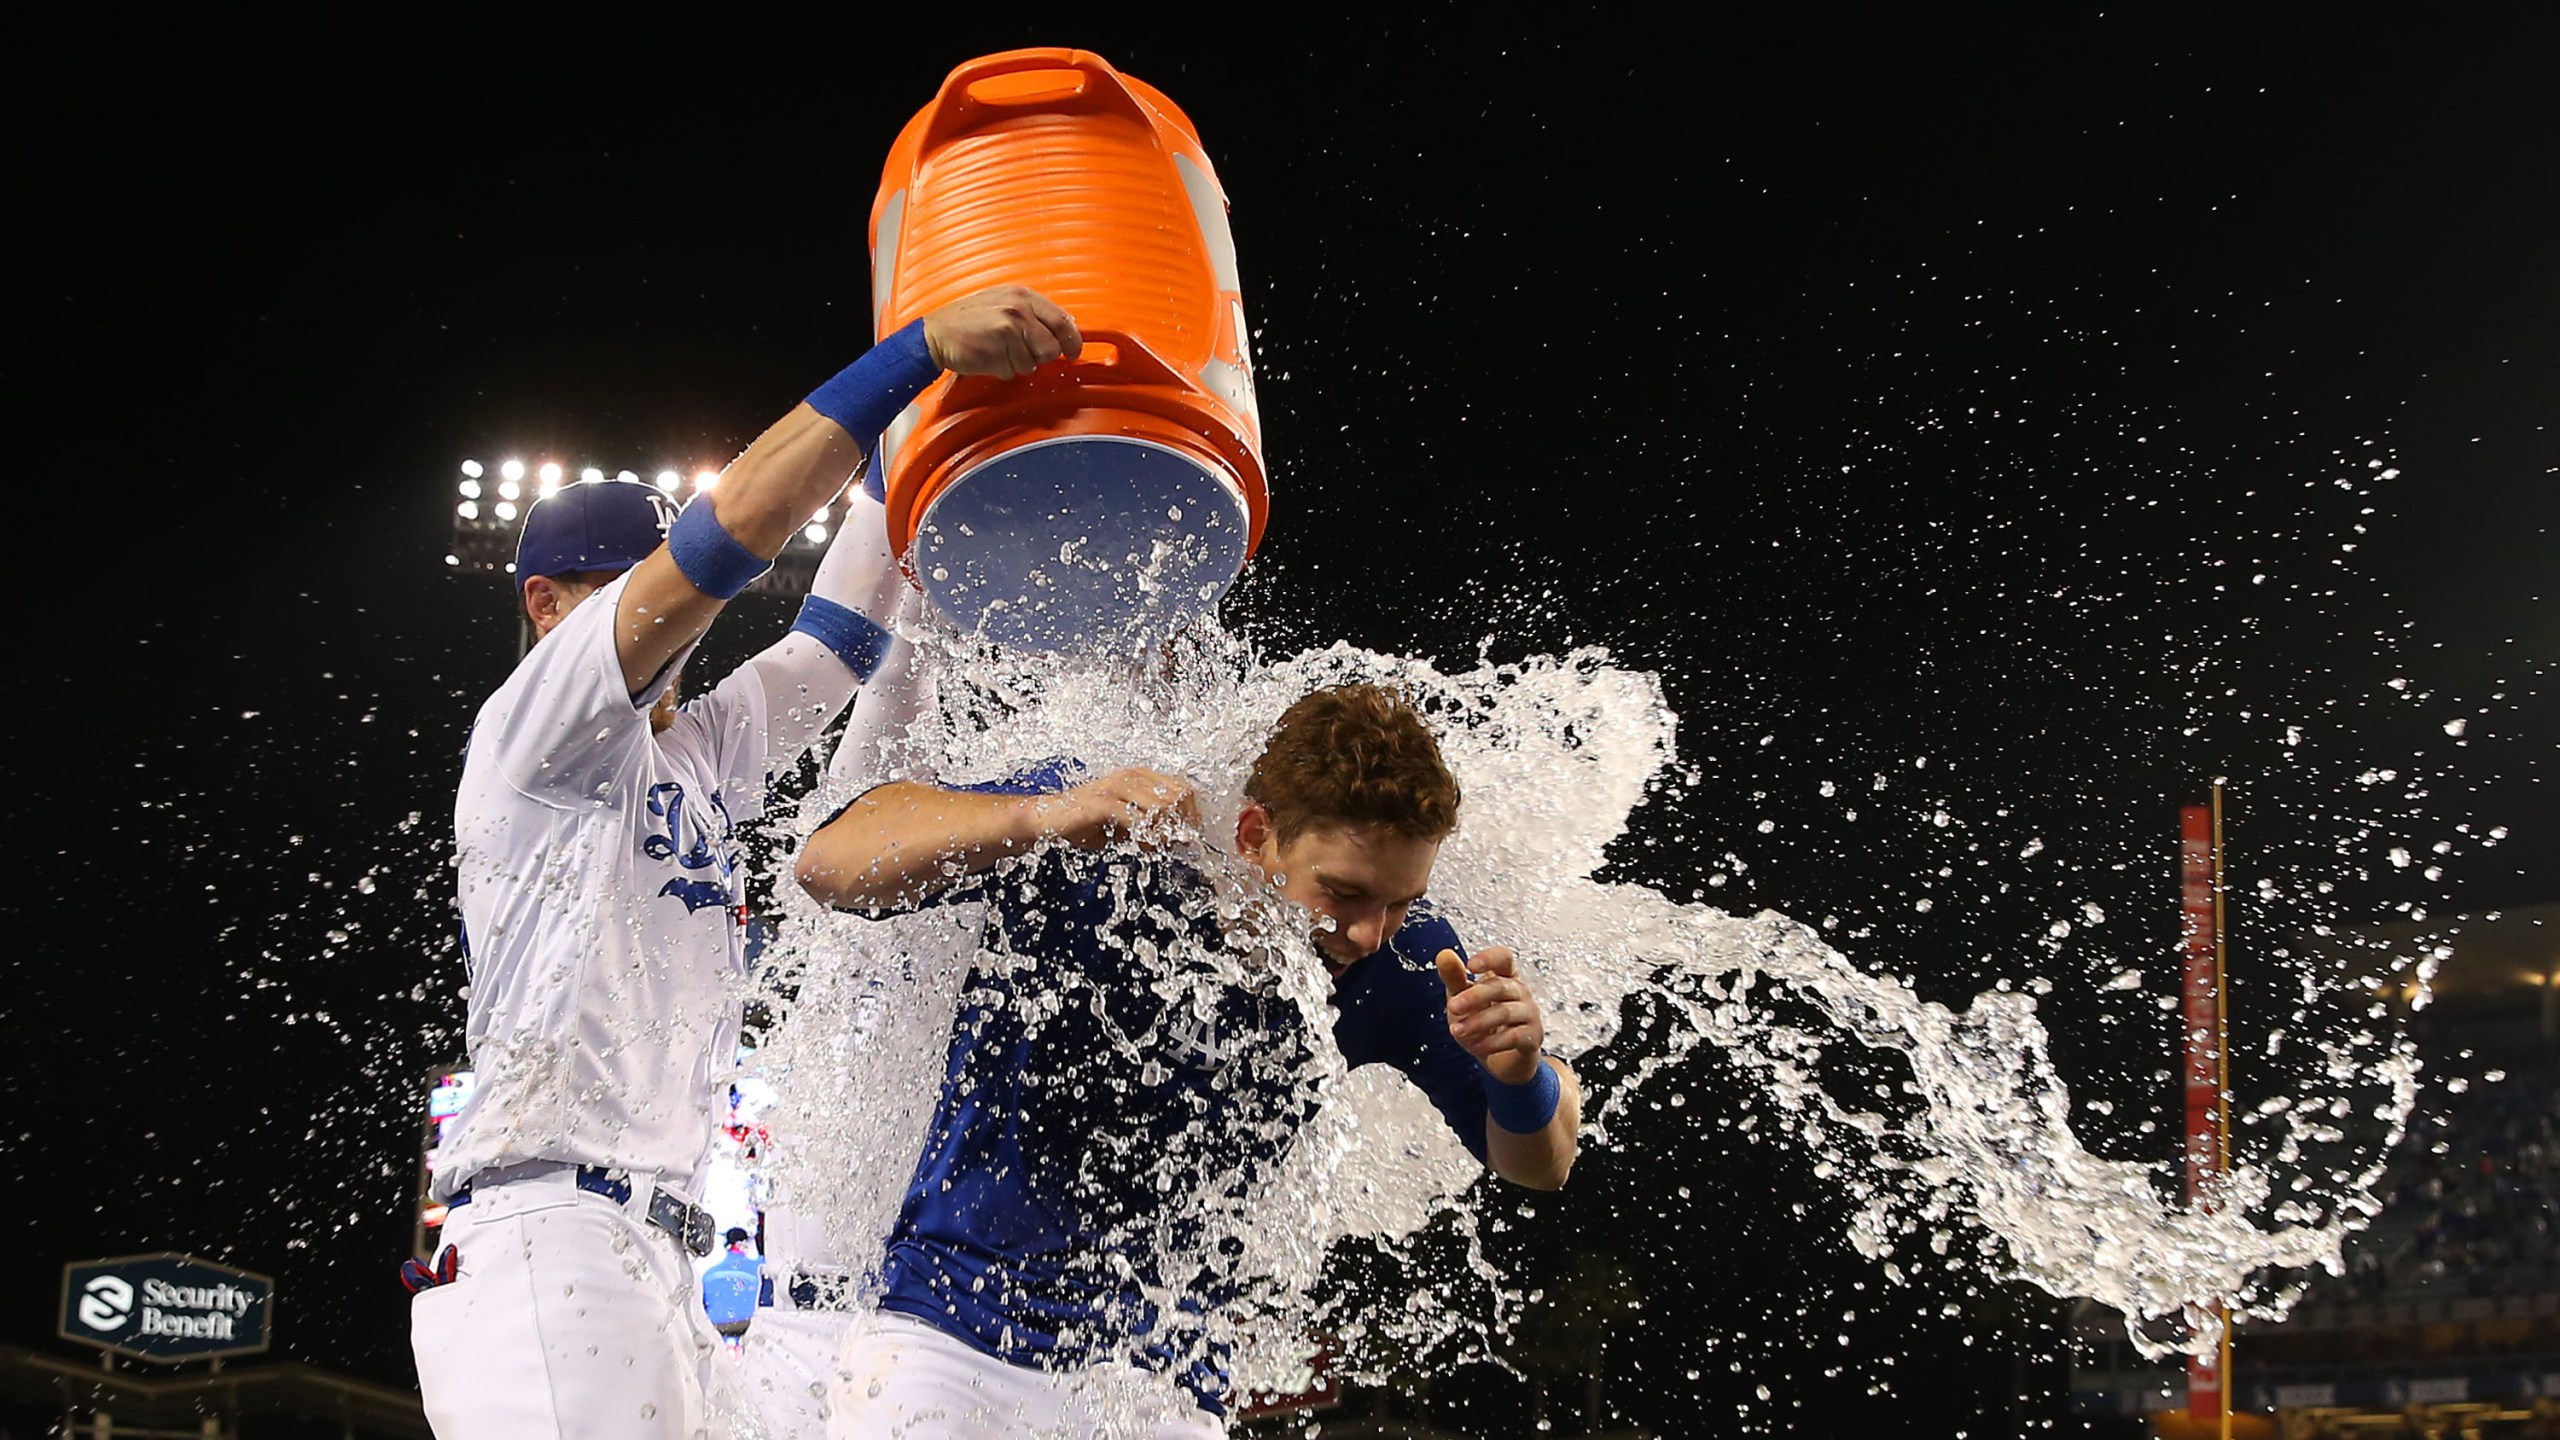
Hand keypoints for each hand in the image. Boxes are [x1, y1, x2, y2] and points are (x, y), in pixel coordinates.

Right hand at [922, 285, 1082, 379]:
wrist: (935, 333)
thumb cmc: (969, 320)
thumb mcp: (1003, 303)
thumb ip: (1033, 314)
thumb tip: (1064, 329)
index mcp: (1023, 296)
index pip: (1063, 321)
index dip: (1072, 341)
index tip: (1072, 351)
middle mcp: (1019, 310)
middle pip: (1052, 348)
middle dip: (1041, 356)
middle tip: (1021, 351)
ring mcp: (1008, 330)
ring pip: (1032, 363)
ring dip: (1017, 364)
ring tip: (997, 350)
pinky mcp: (998, 350)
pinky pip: (1012, 371)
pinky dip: (1002, 370)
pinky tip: (988, 356)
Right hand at [1031, 767, 1197, 849]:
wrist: (1048, 819)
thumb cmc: (1086, 822)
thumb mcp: (1126, 824)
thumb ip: (1151, 827)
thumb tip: (1181, 838)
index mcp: (1140, 776)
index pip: (1183, 789)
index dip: (1191, 815)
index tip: (1186, 836)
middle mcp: (1132, 776)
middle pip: (1179, 797)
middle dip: (1180, 825)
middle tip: (1168, 844)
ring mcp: (1118, 786)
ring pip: (1162, 808)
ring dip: (1162, 833)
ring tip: (1149, 845)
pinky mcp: (1104, 801)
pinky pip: (1138, 820)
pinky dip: (1146, 837)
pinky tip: (1140, 845)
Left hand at [1436, 947, 1546, 1085]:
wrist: (1500, 1060)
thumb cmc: (1481, 1023)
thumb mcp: (1462, 999)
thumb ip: (1454, 978)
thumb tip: (1443, 954)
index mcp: (1505, 976)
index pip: (1504, 958)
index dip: (1489, 958)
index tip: (1469, 966)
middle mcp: (1521, 991)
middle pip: (1500, 986)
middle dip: (1474, 997)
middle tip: (1452, 1007)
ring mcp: (1530, 1013)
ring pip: (1505, 1012)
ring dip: (1478, 1022)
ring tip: (1456, 1031)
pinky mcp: (1533, 1037)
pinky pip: (1514, 1036)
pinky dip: (1493, 1042)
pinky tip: (1476, 1047)